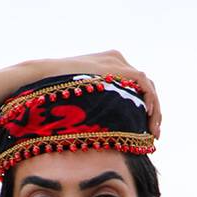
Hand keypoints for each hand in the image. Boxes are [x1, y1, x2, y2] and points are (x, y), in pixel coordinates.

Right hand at [27, 50, 160, 137]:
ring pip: (147, 86)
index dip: (145, 109)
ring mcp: (117, 61)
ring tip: (152, 133)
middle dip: (152, 113)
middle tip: (153, 136)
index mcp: (109, 66)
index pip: (136, 88)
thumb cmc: (52, 92)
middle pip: (144, 88)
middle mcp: (116, 60)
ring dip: (154, 110)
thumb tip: (98, 130)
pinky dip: (149, 100)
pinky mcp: (117, 66)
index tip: (145, 132)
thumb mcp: (78, 99)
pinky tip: (147, 117)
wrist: (42, 76)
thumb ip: (94, 105)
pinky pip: (143, 83)